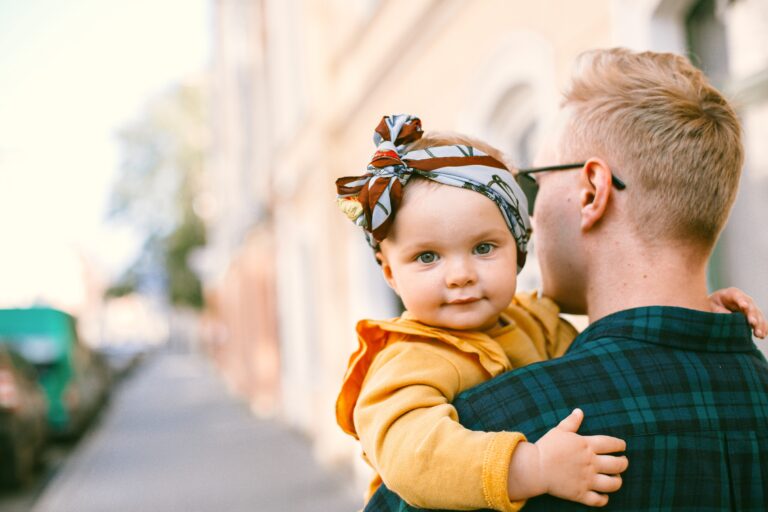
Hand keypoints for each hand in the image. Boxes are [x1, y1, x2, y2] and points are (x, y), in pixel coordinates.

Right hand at [507, 409, 627, 506]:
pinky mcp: (580, 494)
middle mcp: (590, 463)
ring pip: (613, 484)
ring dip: (617, 481)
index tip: (622, 446)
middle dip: (623, 463)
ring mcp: (586, 479)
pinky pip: (599, 500)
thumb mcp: (559, 431)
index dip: (620, 445)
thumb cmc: (546, 447)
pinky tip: (603, 495)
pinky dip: (604, 499)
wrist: (535, 468)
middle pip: (618, 464)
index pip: (612, 444)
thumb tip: (579, 411)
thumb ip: (572, 422)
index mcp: (586, 445)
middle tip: (622, 462)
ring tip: (615, 478)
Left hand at [709, 287, 765, 337]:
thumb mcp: (711, 305)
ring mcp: (750, 308)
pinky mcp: (753, 316)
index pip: (738, 296)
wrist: (716, 305)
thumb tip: (729, 317)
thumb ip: (719, 310)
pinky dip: (762, 328)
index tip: (744, 306)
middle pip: (751, 307)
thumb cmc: (712, 304)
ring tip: (758, 334)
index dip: (741, 301)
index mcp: (732, 293)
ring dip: (759, 325)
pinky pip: (760, 322)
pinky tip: (762, 335)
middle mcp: (744, 299)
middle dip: (752, 315)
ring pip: (757, 315)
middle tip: (752, 323)